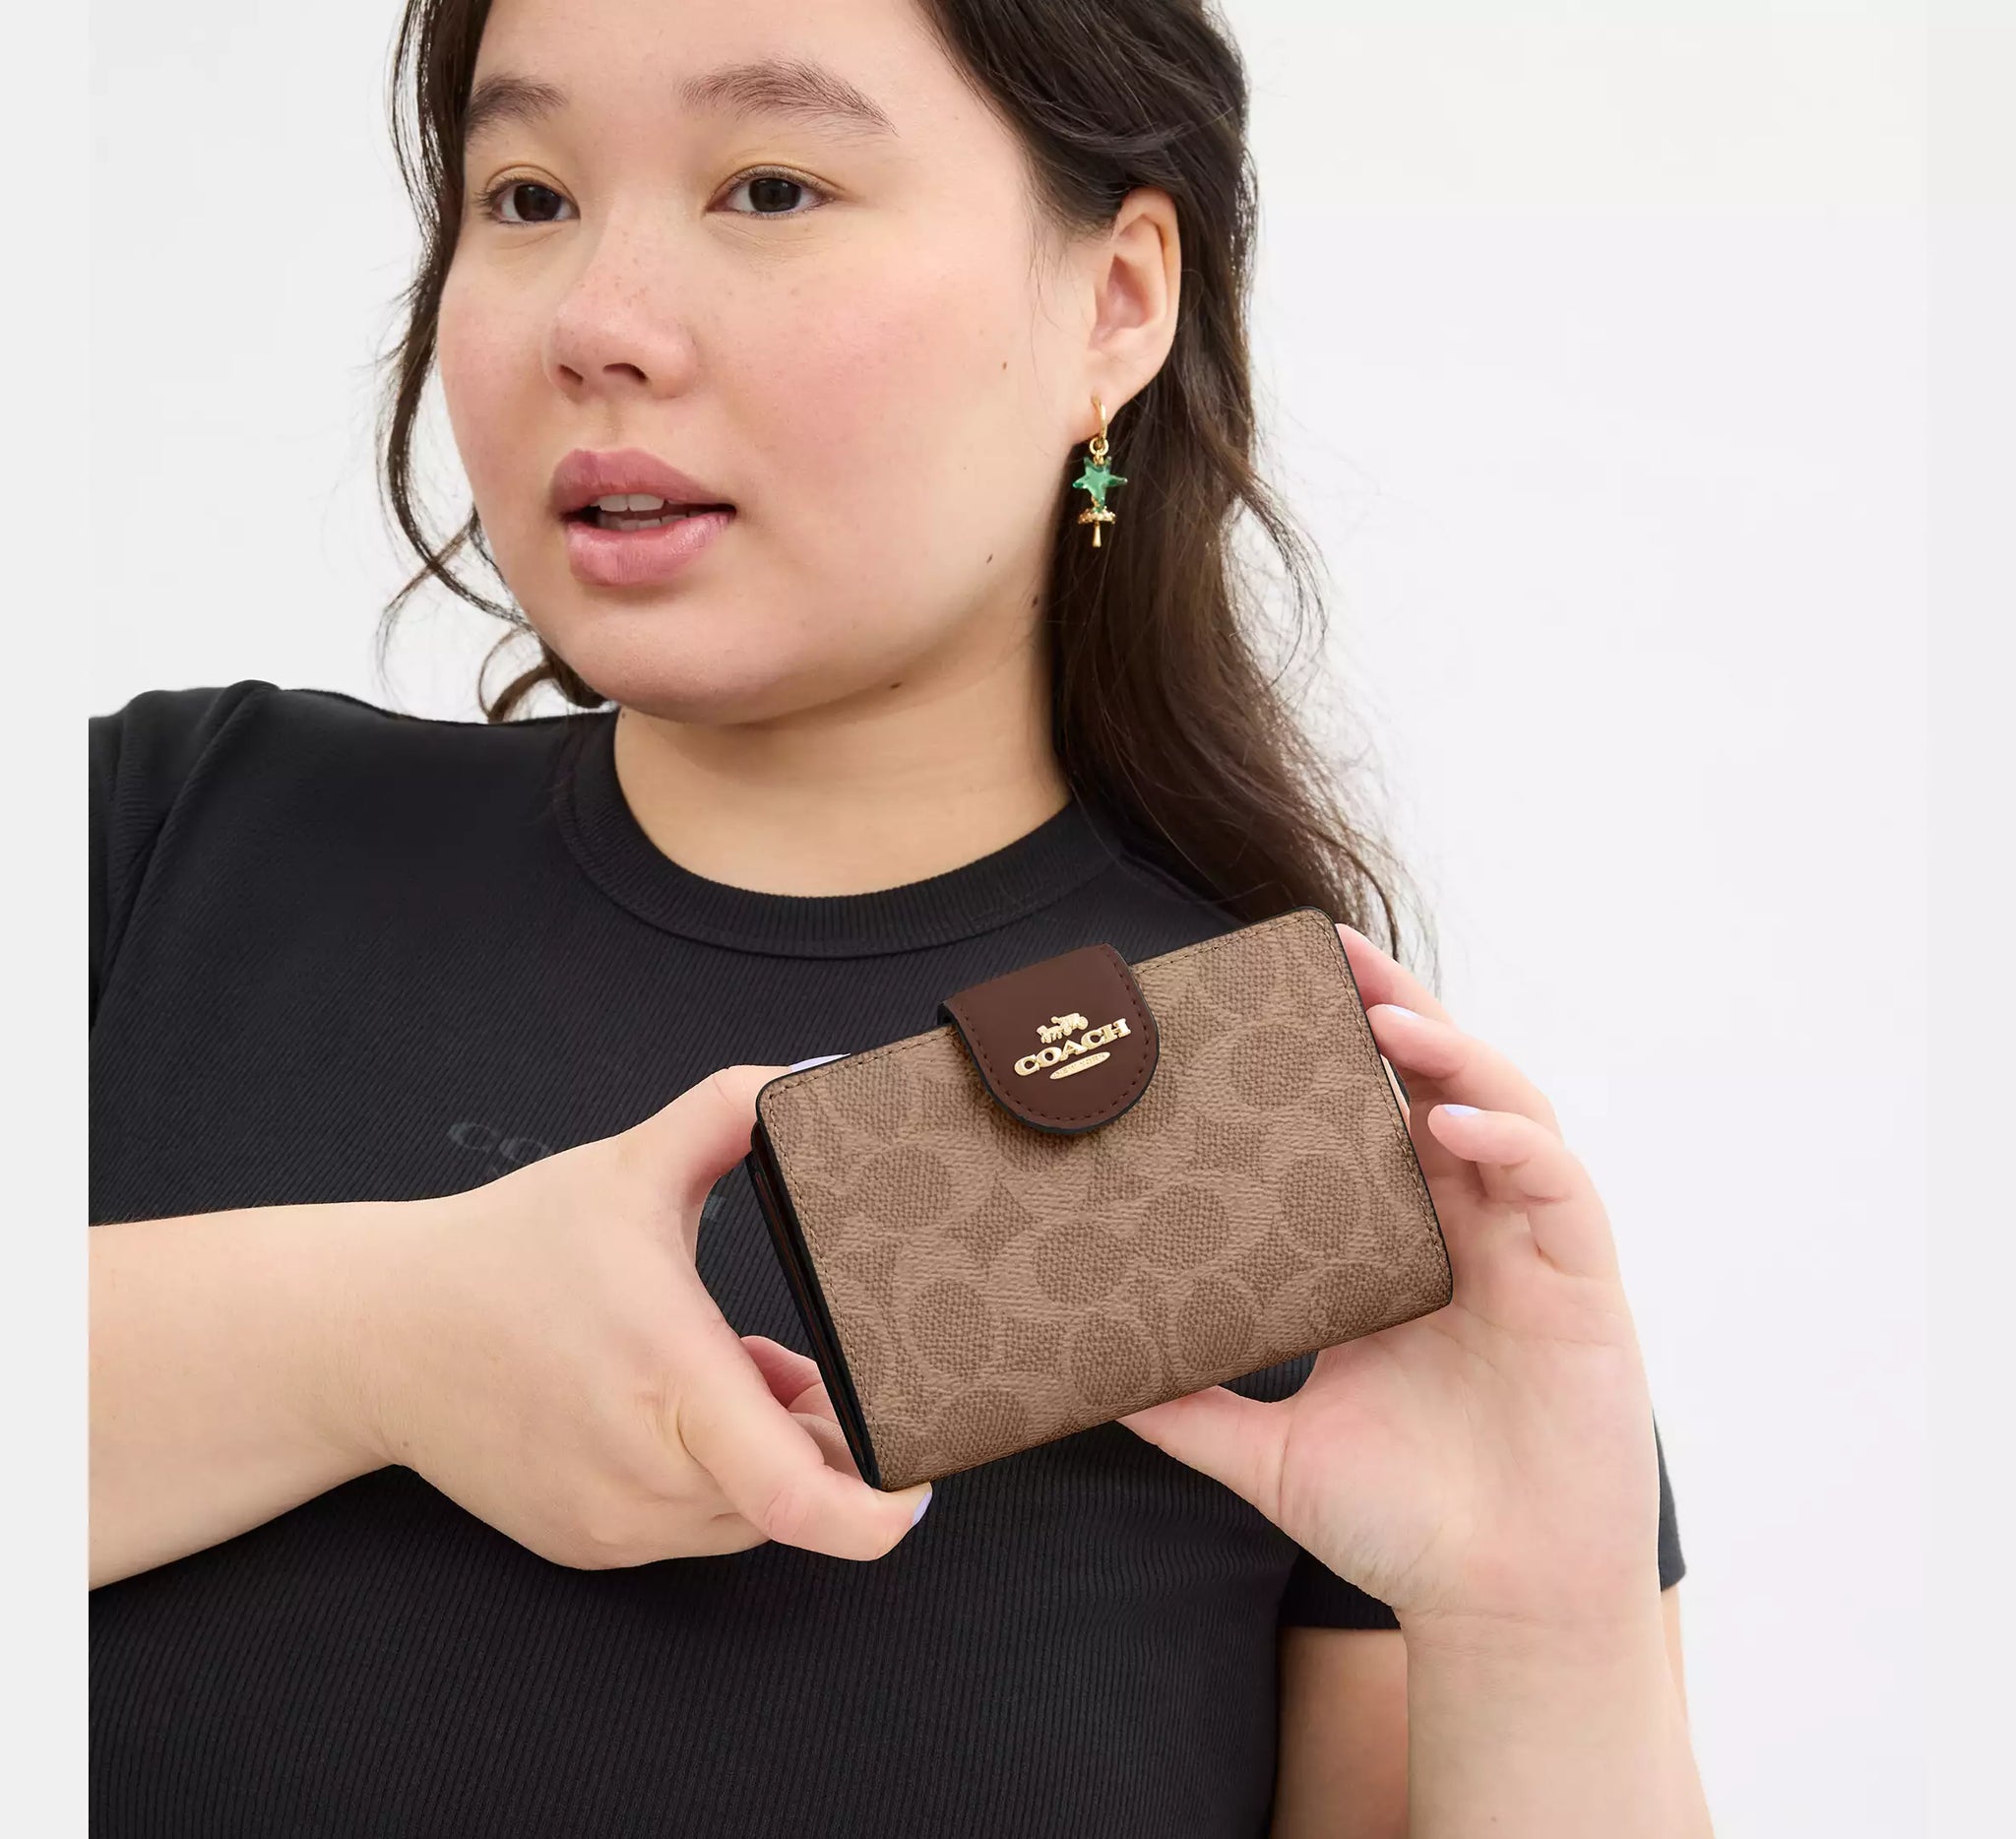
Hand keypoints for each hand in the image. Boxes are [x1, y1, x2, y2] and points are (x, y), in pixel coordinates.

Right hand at [352, 1065, 932, 1567]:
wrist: (376, 1335)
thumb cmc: (505, 1251)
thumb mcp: (630, 1163)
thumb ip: (732, 1107)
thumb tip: (813, 1077)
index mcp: (669, 1379)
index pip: (796, 1495)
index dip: (876, 1510)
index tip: (917, 1488)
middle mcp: (645, 1471)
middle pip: (792, 1494)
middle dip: (827, 1438)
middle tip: (814, 1370)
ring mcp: (613, 1522)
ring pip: (747, 1516)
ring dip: (771, 1456)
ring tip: (746, 1374)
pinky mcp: (588, 1545)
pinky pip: (693, 1526)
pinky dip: (717, 1480)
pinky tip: (691, 1409)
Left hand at [1117, 923, 1661, 1633]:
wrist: (1492, 1611)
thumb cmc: (1399, 1524)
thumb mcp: (1269, 1449)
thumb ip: (1187, 1405)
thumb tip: (1083, 1378)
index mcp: (1400, 1250)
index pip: (1377, 1119)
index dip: (1342, 1050)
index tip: (1280, 988)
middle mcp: (1467, 1232)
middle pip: (1445, 1088)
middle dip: (1400, 1011)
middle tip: (1338, 952)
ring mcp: (1529, 1252)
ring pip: (1508, 1113)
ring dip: (1458, 1055)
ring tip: (1391, 1017)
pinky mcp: (1584, 1288)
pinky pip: (1558, 1189)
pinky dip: (1517, 1143)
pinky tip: (1457, 1126)